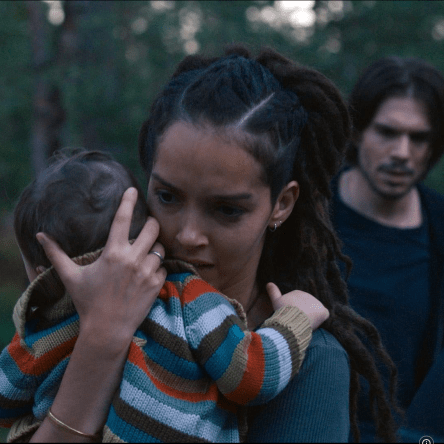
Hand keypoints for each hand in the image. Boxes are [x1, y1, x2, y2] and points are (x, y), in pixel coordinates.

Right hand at [36, 187, 166, 344]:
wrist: (108, 330)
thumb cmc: (88, 302)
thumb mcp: (71, 276)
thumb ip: (56, 254)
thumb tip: (40, 235)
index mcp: (113, 253)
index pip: (122, 218)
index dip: (128, 200)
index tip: (133, 190)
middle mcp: (133, 259)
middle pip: (152, 227)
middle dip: (151, 224)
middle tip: (145, 228)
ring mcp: (147, 272)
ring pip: (160, 248)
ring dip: (154, 249)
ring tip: (144, 256)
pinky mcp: (157, 284)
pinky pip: (164, 267)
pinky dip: (158, 268)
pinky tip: (146, 275)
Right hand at [266, 282, 328, 329]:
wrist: (291, 320)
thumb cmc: (282, 311)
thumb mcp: (276, 301)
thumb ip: (273, 292)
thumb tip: (268, 283)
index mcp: (297, 292)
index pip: (297, 303)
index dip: (294, 311)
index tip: (290, 316)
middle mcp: (308, 295)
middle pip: (306, 307)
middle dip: (302, 314)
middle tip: (296, 321)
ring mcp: (316, 302)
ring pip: (314, 312)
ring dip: (310, 317)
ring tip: (303, 323)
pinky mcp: (322, 310)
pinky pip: (324, 314)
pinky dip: (320, 319)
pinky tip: (314, 323)